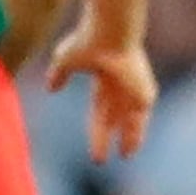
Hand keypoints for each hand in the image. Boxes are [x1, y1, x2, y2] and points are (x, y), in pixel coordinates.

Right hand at [48, 28, 156, 163]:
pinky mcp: (144, 92)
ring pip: (130, 120)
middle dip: (107, 136)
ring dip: (128, 138)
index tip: (92, 144)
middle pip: (113, 118)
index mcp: (104, 77)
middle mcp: (121, 85)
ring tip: (125, 156)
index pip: (99, 110)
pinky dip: (136, 134)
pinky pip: (140, 119)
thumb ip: (58, 75)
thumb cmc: (86, 42)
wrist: (109, 35)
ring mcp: (134, 89)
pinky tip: (131, 148)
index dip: (95, 128)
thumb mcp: (65, 61)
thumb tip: (50, 89)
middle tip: (100, 159)